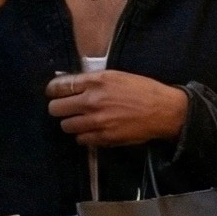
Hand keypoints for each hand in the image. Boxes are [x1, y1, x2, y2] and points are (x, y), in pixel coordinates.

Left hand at [45, 68, 188, 146]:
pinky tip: (93, 129)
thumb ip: (91, 80)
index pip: (58, 87)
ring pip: (65, 126)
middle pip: (55, 109)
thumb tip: (70, 84)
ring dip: (71, 123)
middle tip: (67, 108)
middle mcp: (91, 101)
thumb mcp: (116, 76)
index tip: (54, 93)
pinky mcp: (102, 137)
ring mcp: (96, 121)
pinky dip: (83, 135)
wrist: (163, 110)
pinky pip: (80, 139)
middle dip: (59, 108)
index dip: (53, 91)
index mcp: (95, 81)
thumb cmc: (142, 90)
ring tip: (82, 120)